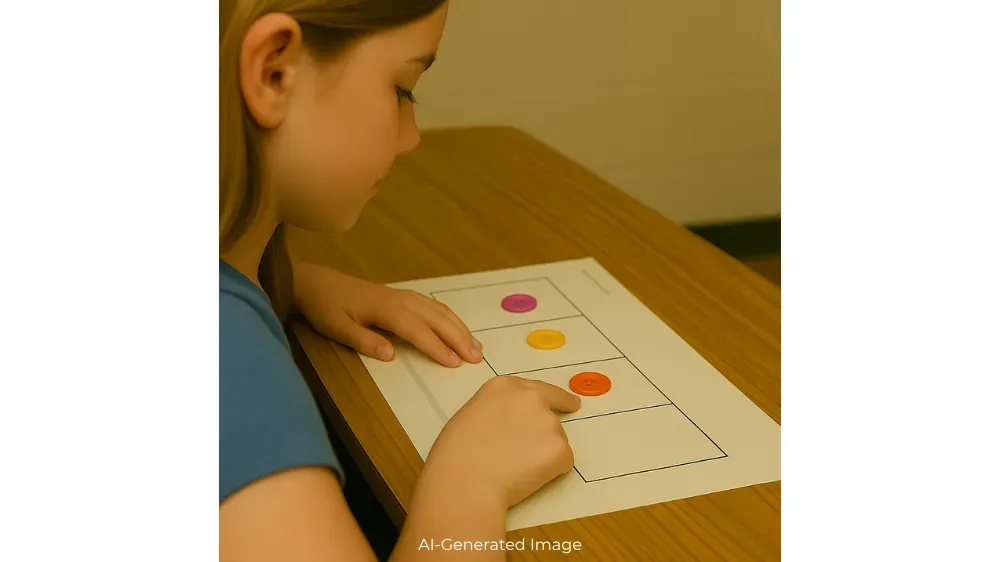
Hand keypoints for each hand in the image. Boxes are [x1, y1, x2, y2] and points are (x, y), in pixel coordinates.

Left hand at [292, 262, 482, 366]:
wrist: (315, 282)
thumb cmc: (325, 307)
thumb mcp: (336, 328)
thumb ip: (363, 341)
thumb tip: (390, 355)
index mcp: (386, 309)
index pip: (417, 330)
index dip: (436, 347)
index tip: (454, 363)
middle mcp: (400, 300)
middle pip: (436, 319)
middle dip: (458, 338)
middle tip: (477, 358)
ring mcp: (404, 295)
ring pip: (439, 311)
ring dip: (460, 328)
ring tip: (476, 347)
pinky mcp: (402, 295)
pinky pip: (433, 305)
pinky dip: (450, 317)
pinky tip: (458, 327)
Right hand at [418, 376, 580, 507]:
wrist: (466, 480)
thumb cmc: (456, 454)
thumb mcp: (471, 416)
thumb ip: (496, 412)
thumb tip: (507, 426)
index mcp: (504, 387)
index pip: (538, 389)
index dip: (553, 399)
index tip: (568, 404)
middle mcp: (531, 398)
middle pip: (551, 412)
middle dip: (554, 422)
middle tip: (548, 439)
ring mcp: (548, 422)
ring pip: (555, 439)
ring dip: (544, 452)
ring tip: (516, 469)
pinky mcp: (560, 448)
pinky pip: (561, 461)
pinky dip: (550, 471)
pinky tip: (527, 478)